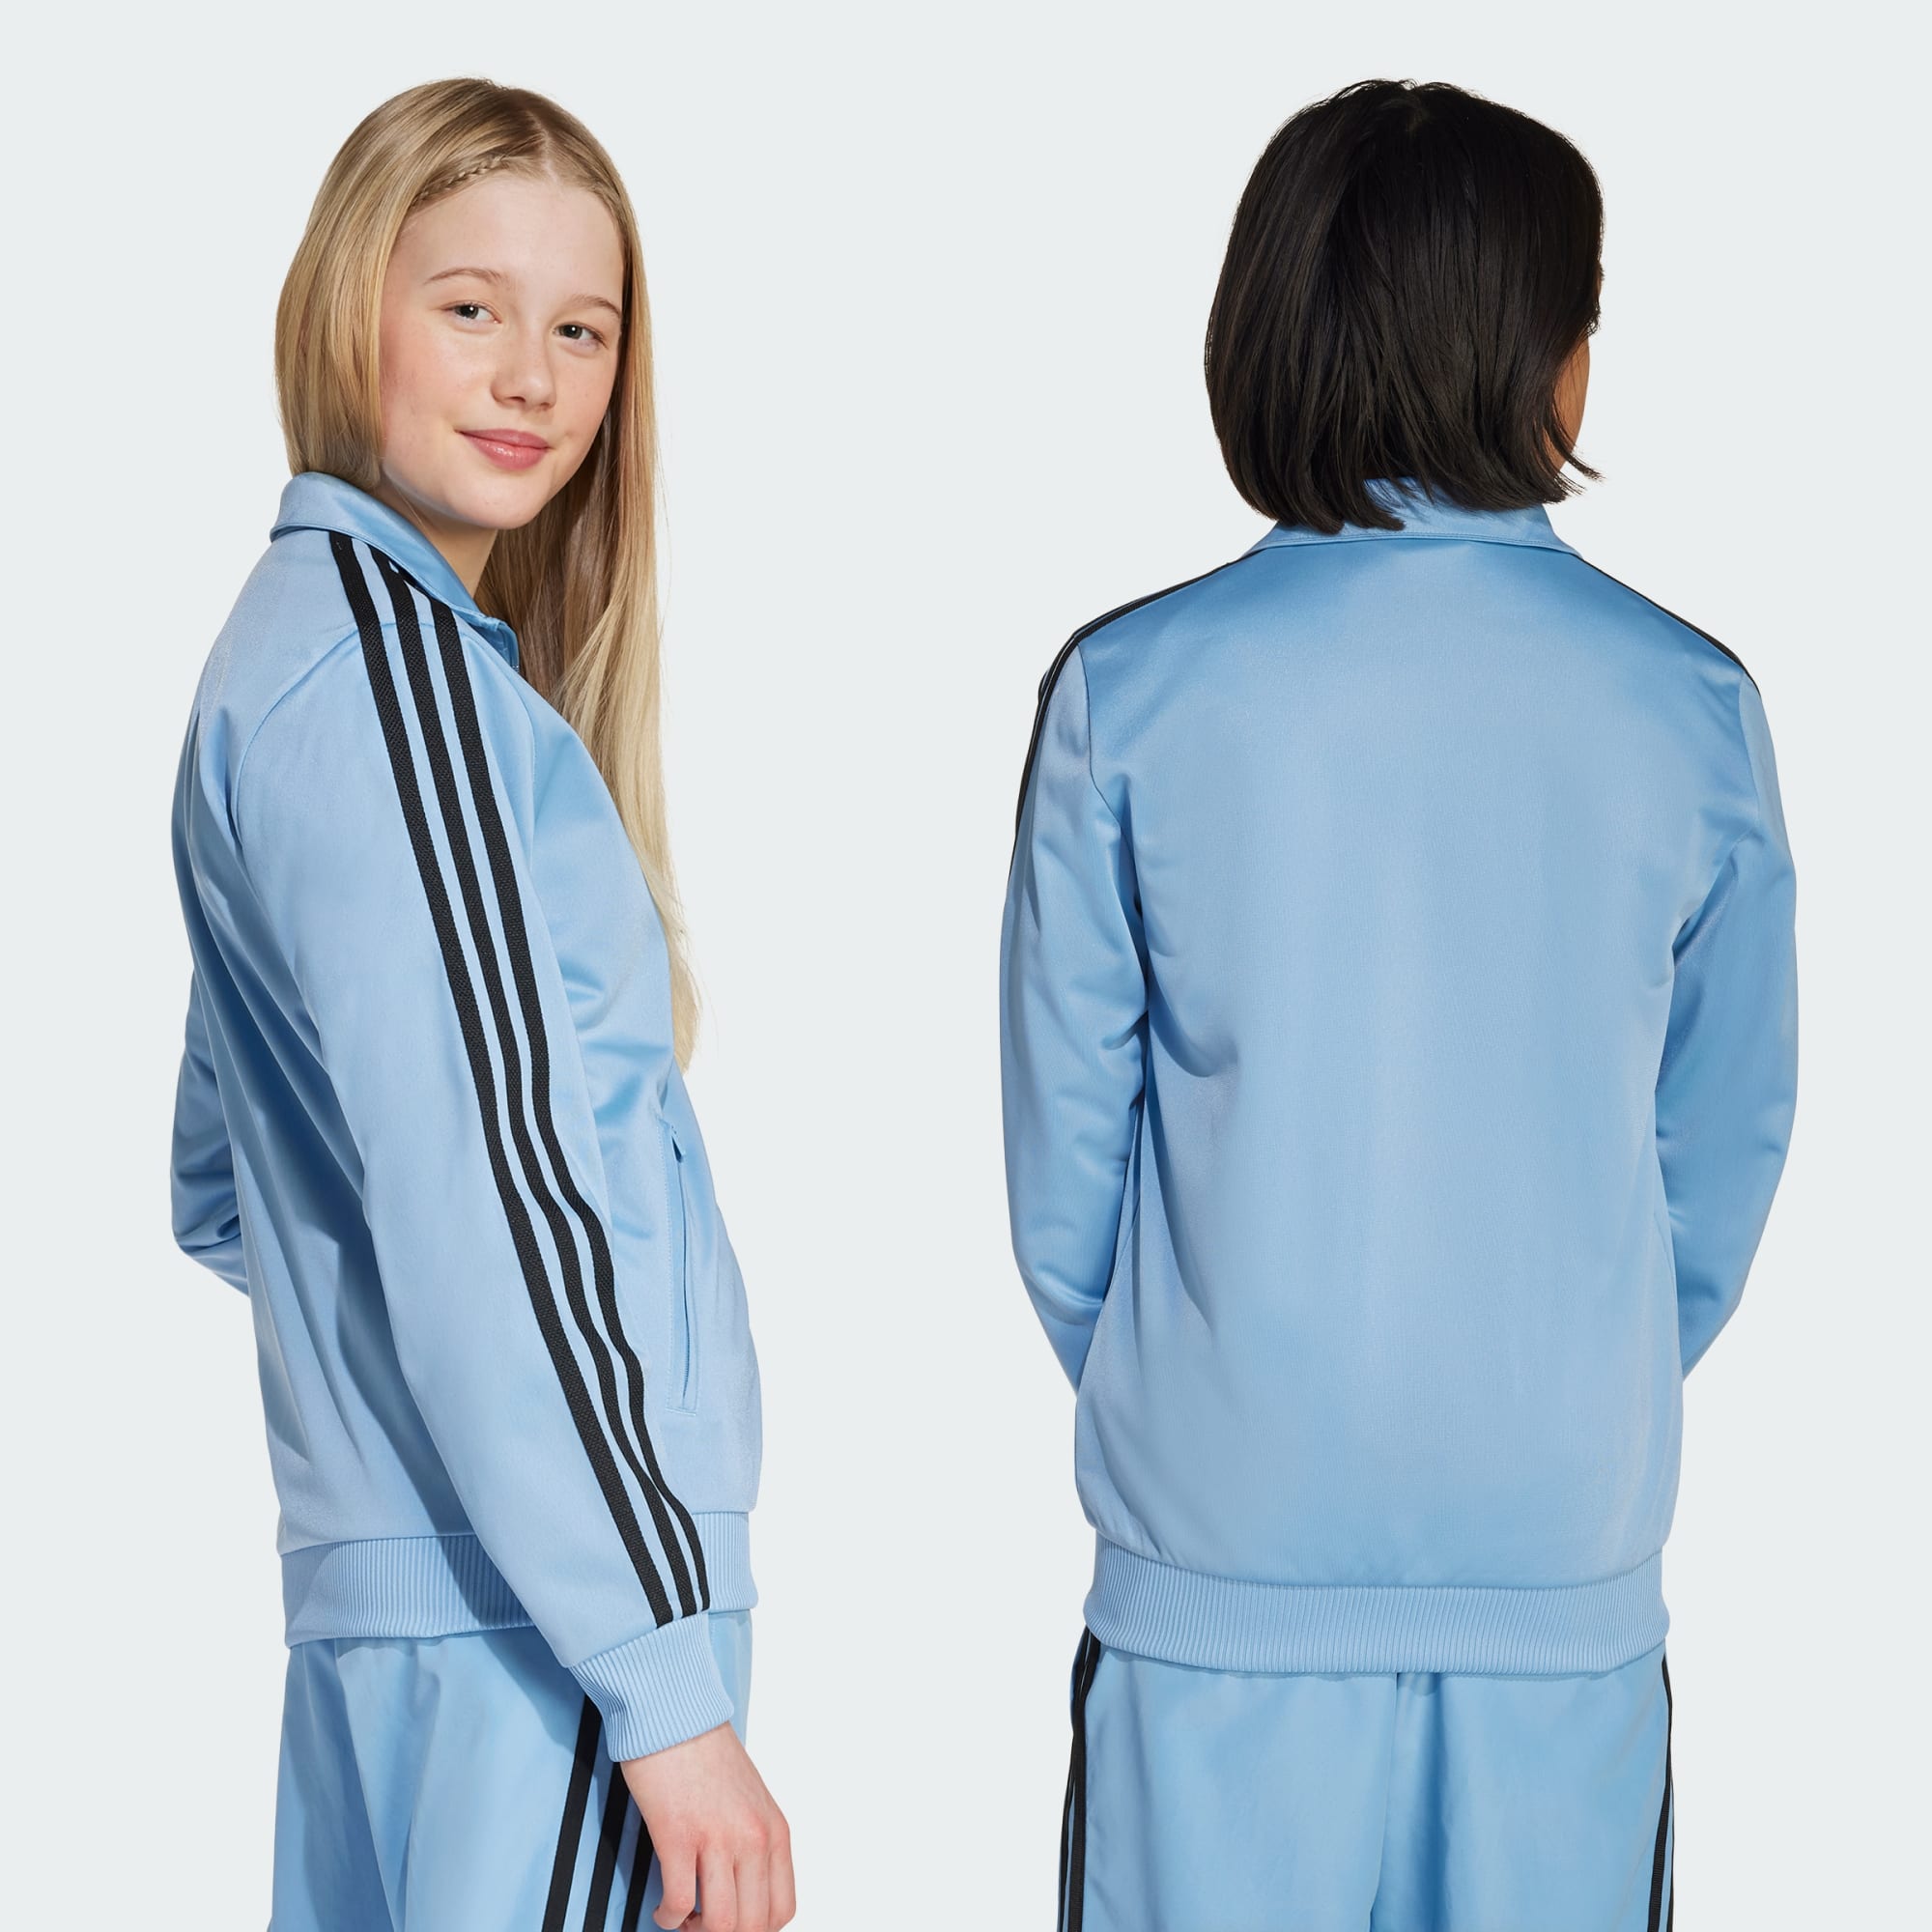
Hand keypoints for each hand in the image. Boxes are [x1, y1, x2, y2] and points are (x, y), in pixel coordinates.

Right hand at [621, 1720, 794, 1930]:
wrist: (674, 1715)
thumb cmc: (707, 1756)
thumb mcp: (751, 1801)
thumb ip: (755, 1842)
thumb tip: (746, 1892)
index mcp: (775, 1831)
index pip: (782, 1910)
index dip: (755, 1930)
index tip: (731, 1924)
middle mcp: (753, 1838)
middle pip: (752, 1925)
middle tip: (702, 1923)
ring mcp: (718, 1838)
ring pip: (721, 1924)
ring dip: (696, 1930)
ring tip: (683, 1917)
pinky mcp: (678, 1835)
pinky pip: (678, 1903)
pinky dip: (668, 1917)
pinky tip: (662, 1907)